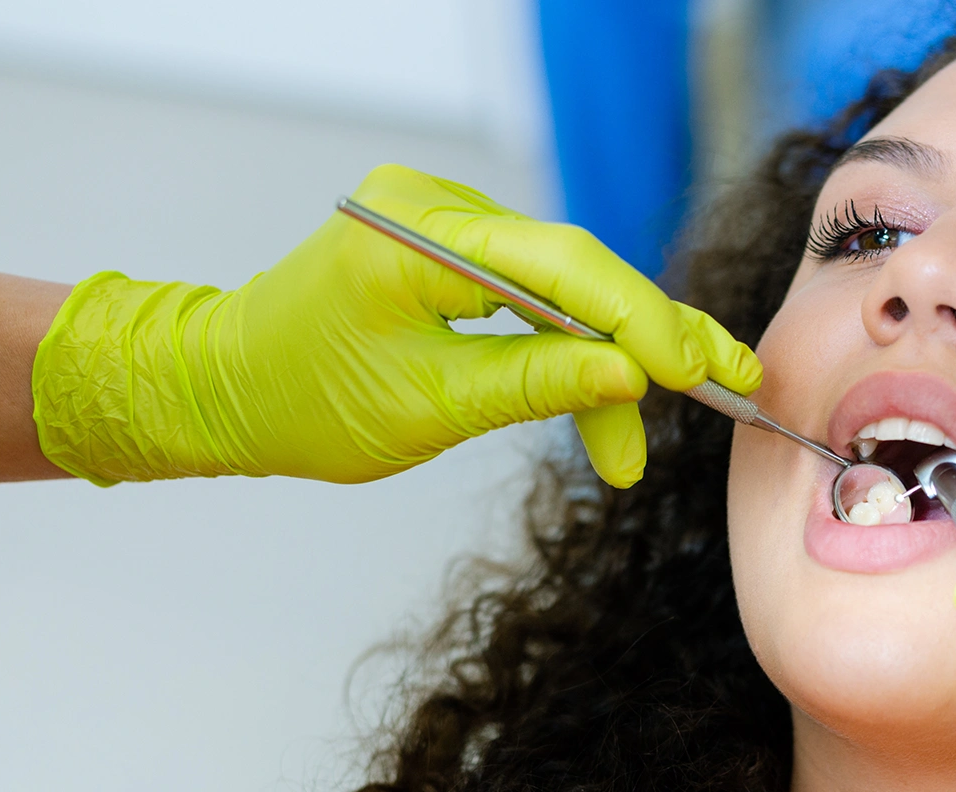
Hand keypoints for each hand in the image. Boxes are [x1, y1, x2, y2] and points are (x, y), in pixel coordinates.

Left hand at [31, 163, 759, 488]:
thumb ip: (535, 384)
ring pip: (565, 286)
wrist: (231, 388)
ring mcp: (442, 221)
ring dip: (615, 357)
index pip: (561, 265)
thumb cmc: (305, 402)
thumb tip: (629, 378)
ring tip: (668, 420)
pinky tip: (619, 389)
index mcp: (417, 238)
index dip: (640, 320)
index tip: (695, 373)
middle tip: (724, 386)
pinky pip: (535, 290)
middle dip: (645, 342)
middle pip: (576, 269)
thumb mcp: (430, 409)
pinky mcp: (450, 247)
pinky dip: (574, 343)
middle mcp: (433, 208)